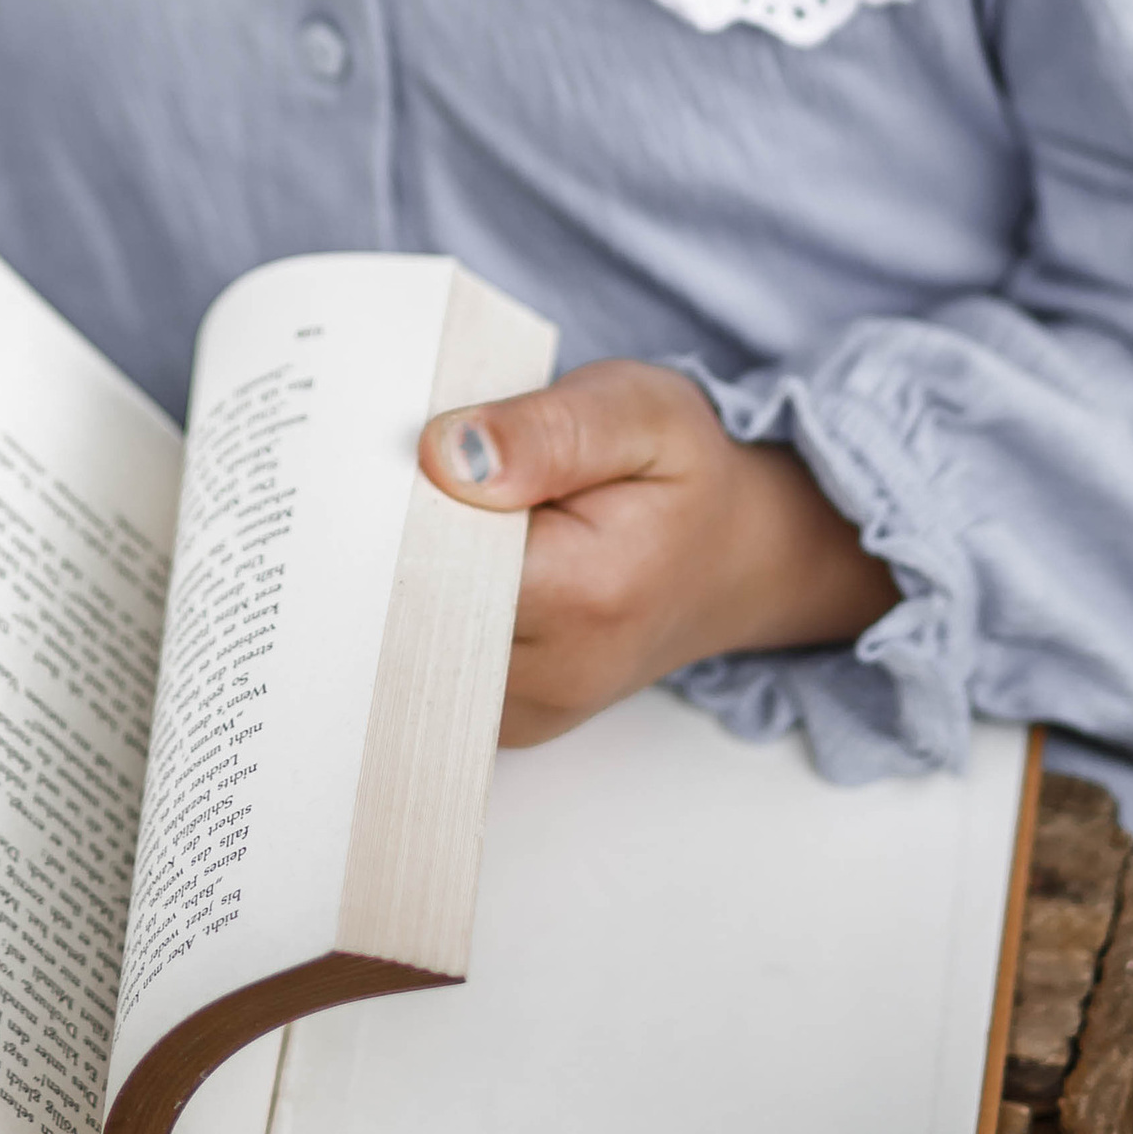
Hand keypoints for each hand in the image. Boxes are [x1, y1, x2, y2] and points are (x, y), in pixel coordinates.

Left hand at [420, 357, 896, 747]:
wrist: (732, 561)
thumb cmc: (685, 480)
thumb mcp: (639, 412)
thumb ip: (545, 431)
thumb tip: (444, 456)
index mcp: (586, 594)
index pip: (435, 561)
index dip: (405, 505)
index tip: (409, 458)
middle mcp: (554, 676)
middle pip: (412, 611)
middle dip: (400, 542)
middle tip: (431, 482)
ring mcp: (529, 712)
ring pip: (413, 647)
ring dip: (414, 580)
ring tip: (461, 523)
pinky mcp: (509, 721)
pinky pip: (432, 671)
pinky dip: (431, 615)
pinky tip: (463, 567)